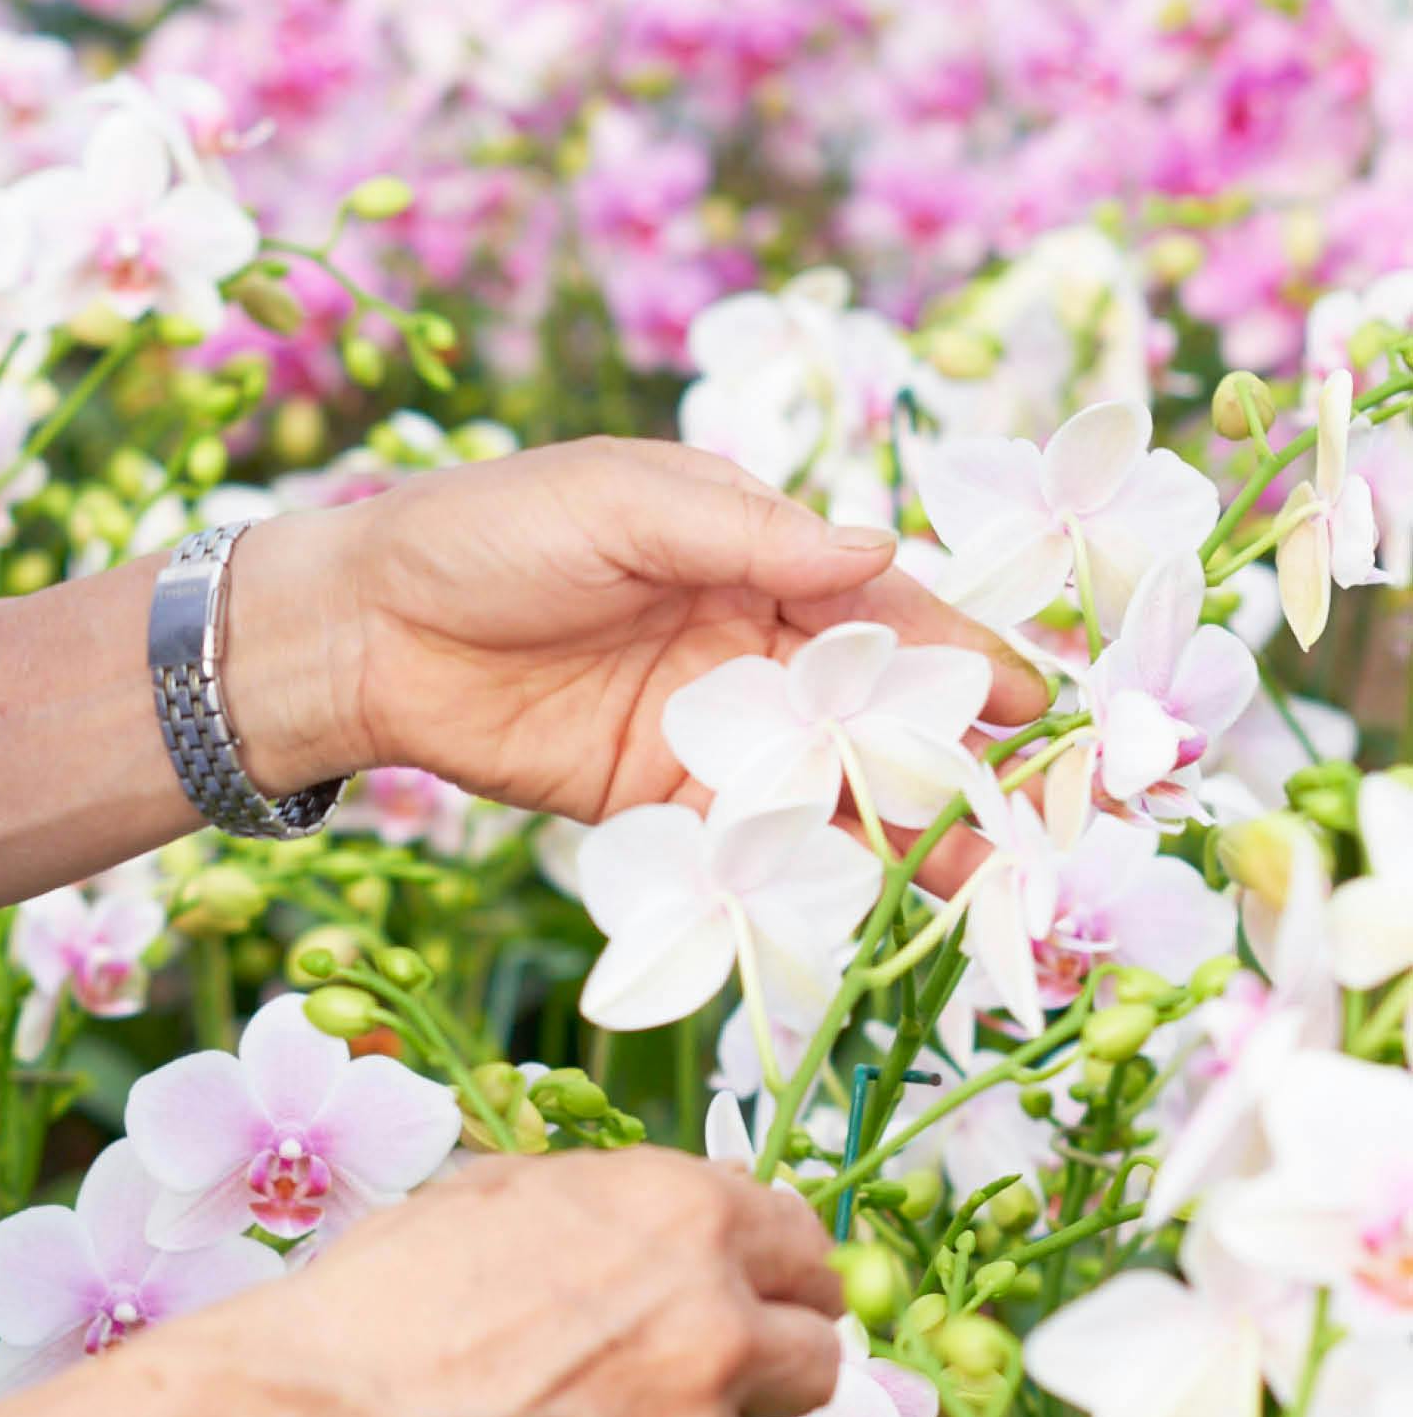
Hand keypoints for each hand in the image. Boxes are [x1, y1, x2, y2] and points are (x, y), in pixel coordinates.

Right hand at [229, 1149, 844, 1416]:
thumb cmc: (393, 1290)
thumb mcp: (511, 1195)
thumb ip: (630, 1207)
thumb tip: (702, 1212)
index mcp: (688, 1221)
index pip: (807, 1248)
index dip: (782, 1273)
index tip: (762, 1293)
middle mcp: (716, 1328)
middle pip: (814, 1356)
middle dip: (767, 1360)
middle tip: (696, 1368)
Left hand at [243, 437, 1043, 825]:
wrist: (367, 628)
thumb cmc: (492, 531)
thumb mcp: (624, 505)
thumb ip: (750, 537)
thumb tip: (878, 553)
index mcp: (763, 559)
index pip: (890, 611)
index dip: (967, 656)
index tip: (1042, 706)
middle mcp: (755, 653)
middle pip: (882, 715)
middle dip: (963, 765)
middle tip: (1049, 823)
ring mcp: (711, 737)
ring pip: (831, 791)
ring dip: (905, 838)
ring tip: (985, 889)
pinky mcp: (658, 808)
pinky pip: (747, 844)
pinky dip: (804, 876)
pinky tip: (867, 912)